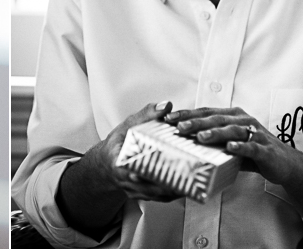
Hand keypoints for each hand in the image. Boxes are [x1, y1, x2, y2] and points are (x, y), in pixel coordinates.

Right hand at [56, 100, 183, 237]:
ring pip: (156, 194)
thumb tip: (166, 105)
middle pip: (146, 186)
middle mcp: (126, 180)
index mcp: (117, 162)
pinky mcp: (146, 196)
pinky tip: (190, 186)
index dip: (135, 173)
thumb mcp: (128, 125)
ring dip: (174, 190)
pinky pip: (161, 197)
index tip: (144, 173)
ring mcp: (135, 191)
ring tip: (192, 182)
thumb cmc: (119, 142)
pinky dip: (175, 192)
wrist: (110, 160)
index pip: (124, 170)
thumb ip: (146, 115)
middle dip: (165, 183)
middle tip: (184, 175)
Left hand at [165, 106, 302, 186]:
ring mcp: (256, 134)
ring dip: (216, 133)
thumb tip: (181, 145)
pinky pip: (252, 147)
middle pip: (216, 119)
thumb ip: (211, 142)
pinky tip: (230, 148)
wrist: (285, 164)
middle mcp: (243, 120)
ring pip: (233, 130)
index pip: (205, 112)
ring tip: (200, 137)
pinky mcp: (266, 149)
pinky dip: (241, 147)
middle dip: (196, 122)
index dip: (186, 114)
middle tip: (178, 127)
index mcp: (232, 116)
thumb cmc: (252, 152)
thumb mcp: (229, 143)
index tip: (167, 118)